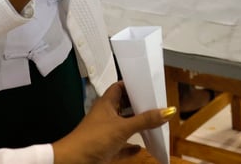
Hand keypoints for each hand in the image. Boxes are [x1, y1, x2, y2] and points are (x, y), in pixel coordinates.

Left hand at [51, 81, 174, 163]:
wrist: (72, 163)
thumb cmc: (94, 139)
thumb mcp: (123, 128)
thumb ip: (145, 120)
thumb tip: (168, 111)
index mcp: (106, 104)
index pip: (120, 87)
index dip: (133, 85)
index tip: (149, 85)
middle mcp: (105, 116)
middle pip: (124, 106)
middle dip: (138, 105)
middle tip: (155, 103)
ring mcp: (104, 133)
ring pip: (123, 126)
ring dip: (136, 126)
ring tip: (153, 122)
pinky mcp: (104, 149)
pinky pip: (120, 146)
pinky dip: (130, 147)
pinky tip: (141, 147)